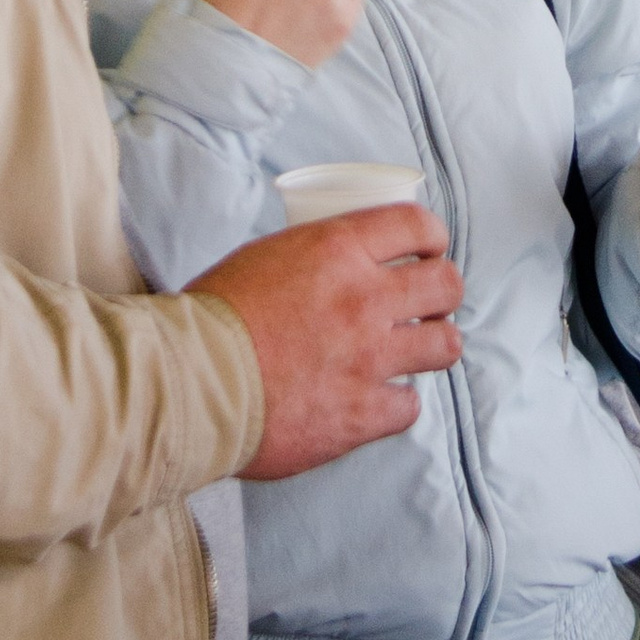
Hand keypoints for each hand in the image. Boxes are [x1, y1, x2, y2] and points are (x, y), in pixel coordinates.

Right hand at [198, 207, 462, 479]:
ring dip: (433, 345)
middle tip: (428, 304)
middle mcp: (364, 299)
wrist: (194, 383)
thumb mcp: (270, 255)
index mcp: (339, 249)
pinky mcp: (362, 414)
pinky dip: (396, 403)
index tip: (430, 250)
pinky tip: (378, 399)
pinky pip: (410, 405)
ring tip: (416, 351)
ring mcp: (369, 358)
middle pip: (446, 285)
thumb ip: (318, 256)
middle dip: (443, 292)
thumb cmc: (216, 316)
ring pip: (444, 345)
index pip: (417, 225)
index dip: (433, 238)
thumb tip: (341, 261)